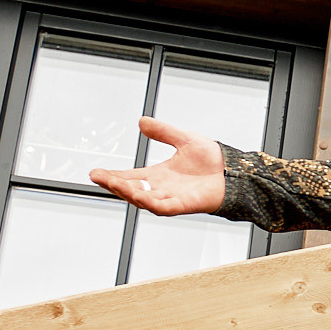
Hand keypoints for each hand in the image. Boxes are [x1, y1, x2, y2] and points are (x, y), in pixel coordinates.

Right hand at [89, 117, 225, 214]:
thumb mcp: (184, 140)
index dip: (112, 175)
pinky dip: (151, 203)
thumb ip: (163, 132)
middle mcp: (162, 189)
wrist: (235, 171)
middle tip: (99, 177)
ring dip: (128, 192)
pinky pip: (164, 207)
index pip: (129, 177)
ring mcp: (172, 198)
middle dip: (114, 184)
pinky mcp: (184, 205)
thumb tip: (142, 121)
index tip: (95, 172)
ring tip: (115, 183)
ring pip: (143, 199)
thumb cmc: (213, 160)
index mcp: (159, 175)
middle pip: (131, 189)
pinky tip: (140, 197)